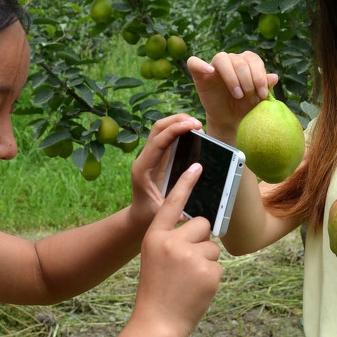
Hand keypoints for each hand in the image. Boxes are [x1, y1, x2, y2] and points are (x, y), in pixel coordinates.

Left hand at [126, 113, 203, 231]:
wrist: (138, 216)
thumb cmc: (149, 215)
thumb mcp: (162, 211)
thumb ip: (175, 203)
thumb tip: (193, 195)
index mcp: (142, 168)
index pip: (158, 141)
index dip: (175, 130)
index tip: (193, 126)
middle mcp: (144, 158)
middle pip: (158, 128)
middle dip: (177, 121)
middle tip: (198, 123)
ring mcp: (149, 156)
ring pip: (161, 129)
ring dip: (178, 123)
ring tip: (197, 126)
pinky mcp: (156, 157)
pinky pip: (166, 137)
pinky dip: (178, 130)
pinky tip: (192, 133)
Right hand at [135, 161, 223, 336]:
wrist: (158, 323)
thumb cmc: (157, 290)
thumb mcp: (155, 258)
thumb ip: (172, 240)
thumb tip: (200, 226)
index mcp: (155, 237)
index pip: (172, 203)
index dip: (185, 183)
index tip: (198, 165)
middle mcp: (172, 242)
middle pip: (202, 224)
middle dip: (200, 240)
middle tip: (187, 263)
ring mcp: (191, 257)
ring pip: (212, 246)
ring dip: (206, 261)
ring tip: (189, 280)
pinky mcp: (209, 271)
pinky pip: (218, 264)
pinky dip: (211, 276)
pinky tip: (197, 289)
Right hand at [186, 52, 279, 141]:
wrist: (230, 119)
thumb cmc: (245, 106)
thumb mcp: (258, 98)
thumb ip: (265, 86)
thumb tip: (274, 77)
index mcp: (246, 61)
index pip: (254, 60)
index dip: (259, 76)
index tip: (263, 94)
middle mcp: (231, 60)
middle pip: (240, 61)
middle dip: (248, 80)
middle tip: (250, 97)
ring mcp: (214, 66)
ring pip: (222, 59)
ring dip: (232, 77)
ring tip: (238, 95)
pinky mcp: (199, 74)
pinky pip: (194, 63)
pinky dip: (201, 64)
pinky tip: (210, 72)